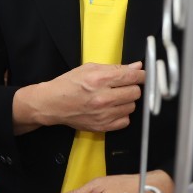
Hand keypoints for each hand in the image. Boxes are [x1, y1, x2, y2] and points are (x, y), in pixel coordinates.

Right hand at [29, 62, 144, 131]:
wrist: (51, 104)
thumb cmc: (68, 85)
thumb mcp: (88, 69)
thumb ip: (114, 68)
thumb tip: (136, 67)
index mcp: (99, 79)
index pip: (132, 76)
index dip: (141, 75)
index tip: (141, 75)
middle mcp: (102, 98)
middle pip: (135, 92)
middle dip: (132, 87)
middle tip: (123, 87)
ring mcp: (103, 114)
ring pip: (131, 107)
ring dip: (126, 102)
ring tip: (114, 98)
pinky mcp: (102, 126)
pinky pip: (125, 121)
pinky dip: (121, 115)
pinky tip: (111, 109)